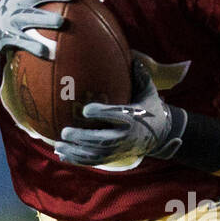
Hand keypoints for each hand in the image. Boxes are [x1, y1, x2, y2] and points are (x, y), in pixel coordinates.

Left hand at [54, 57, 185, 169]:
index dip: (102, 114)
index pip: (117, 116)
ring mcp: (119, 150)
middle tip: (65, 131)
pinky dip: (77, 159)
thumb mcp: (149, 93)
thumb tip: (133, 58)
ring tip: (58, 145)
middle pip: (103, 140)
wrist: (160, 136)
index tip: (85, 110)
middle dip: (83, 137)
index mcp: (134, 119)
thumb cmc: (150, 109)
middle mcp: (126, 137)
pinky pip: (93, 161)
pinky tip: (61, 153)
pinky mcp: (113, 157)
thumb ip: (140, 77)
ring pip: (96, 154)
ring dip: (76, 152)